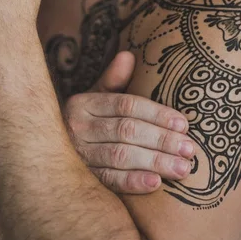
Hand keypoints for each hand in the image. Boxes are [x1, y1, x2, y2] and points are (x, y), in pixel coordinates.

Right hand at [63, 51, 194, 194]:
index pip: (126, 105)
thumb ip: (113, 80)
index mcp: (85, 103)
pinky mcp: (82, 178)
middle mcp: (78, 126)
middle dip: (161, 139)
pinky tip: (155, 184)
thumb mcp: (95, 97)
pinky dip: (132, 182)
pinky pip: (109, 180)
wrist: (51, 151)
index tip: (183, 124)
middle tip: (189, 149)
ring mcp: (79, 154)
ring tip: (182, 168)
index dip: (156, 114)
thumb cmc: (86, 121)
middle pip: (126, 130)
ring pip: (120, 155)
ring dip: (154, 162)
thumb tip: (128, 55)